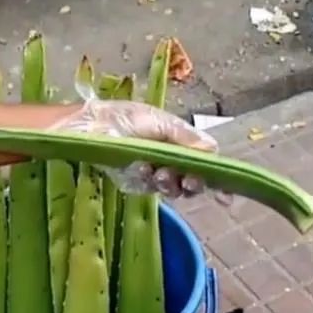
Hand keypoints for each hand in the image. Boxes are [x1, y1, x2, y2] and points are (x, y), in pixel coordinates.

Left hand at [49, 99, 218, 198]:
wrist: (89, 126)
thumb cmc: (123, 117)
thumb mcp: (159, 121)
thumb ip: (186, 137)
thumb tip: (213, 150)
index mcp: (179, 143)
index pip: (204, 165)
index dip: (215, 180)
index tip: (224, 194)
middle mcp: (169, 160)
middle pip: (191, 182)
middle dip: (191, 182)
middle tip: (186, 179)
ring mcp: (151, 174)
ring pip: (171, 189)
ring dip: (169, 181)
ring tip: (158, 170)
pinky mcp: (133, 184)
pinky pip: (148, 190)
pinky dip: (147, 181)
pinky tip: (140, 168)